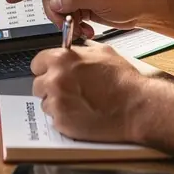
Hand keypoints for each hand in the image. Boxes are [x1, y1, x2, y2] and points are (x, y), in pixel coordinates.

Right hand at [6, 0, 161, 34]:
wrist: (144, 9)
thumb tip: (55, 3)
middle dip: (57, 14)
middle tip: (69, 23)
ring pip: (58, 10)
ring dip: (67, 23)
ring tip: (83, 30)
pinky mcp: (83, 7)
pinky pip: (69, 18)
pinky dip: (75, 27)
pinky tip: (87, 31)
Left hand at [31, 44, 150, 141]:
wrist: (136, 107)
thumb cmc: (123, 81)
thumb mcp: (102, 52)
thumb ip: (80, 52)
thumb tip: (71, 51)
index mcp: (62, 59)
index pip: (37, 63)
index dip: (46, 68)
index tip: (51, 73)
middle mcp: (55, 80)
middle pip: (38, 84)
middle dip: (50, 87)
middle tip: (68, 91)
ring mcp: (57, 103)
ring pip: (46, 103)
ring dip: (58, 104)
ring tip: (79, 103)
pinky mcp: (62, 122)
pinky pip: (55, 119)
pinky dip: (65, 118)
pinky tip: (82, 114)